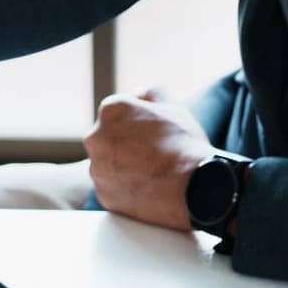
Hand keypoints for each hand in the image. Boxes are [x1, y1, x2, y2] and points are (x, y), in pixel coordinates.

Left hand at [84, 86, 216, 230]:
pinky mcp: (103, 194)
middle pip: (108, 139)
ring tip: (151, 173)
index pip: (118, 113)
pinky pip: (112, 188)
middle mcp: (95, 137)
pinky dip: (125, 189)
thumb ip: (151, 94)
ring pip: (107, 164)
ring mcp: (97, 167)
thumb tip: (138, 94)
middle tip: (151, 154)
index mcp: (110, 110)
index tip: (152, 134)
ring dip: (122, 167)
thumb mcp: (173, 107)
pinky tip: (146, 188)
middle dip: (125, 145)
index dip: (138, 124)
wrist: (192, 186)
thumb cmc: (184, 143)